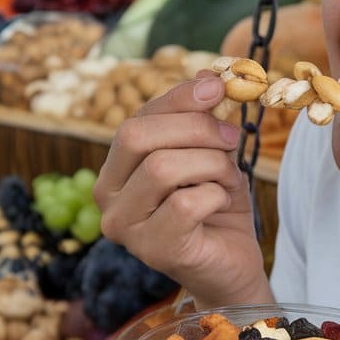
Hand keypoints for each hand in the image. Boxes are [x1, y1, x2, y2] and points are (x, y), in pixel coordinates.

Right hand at [93, 73, 270, 306]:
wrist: (232, 264)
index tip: (218, 87)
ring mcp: (126, 228)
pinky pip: (186, 203)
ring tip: (228, 178)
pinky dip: (216, 195)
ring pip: (163, 167)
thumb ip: (200, 117)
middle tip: (231, 136)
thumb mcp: (208, 153)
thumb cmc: (215, 206)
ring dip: (211, 164)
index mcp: (114, 170)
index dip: (178, 98)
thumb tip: (207, 75)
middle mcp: (107, 198)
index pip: (136, 119)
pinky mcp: (154, 250)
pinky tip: (221, 204)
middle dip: (195, 128)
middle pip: (138, 137)